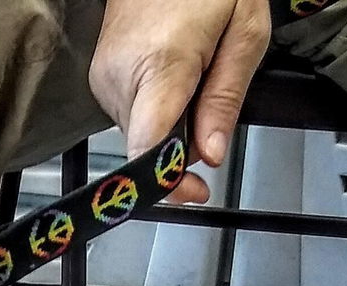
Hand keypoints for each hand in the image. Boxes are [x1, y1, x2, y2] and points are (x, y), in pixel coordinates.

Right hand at [90, 0, 269, 203]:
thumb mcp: (245, 32)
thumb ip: (226, 98)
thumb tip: (210, 153)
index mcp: (161, 64)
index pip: (147, 147)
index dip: (170, 181)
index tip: (194, 192)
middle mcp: (123, 75)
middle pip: (150, 145)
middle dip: (184, 147)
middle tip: (211, 121)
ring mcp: (106, 76)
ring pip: (142, 133)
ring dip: (172, 127)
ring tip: (193, 82)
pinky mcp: (101, 77)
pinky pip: (133, 114)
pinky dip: (158, 111)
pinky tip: (174, 80)